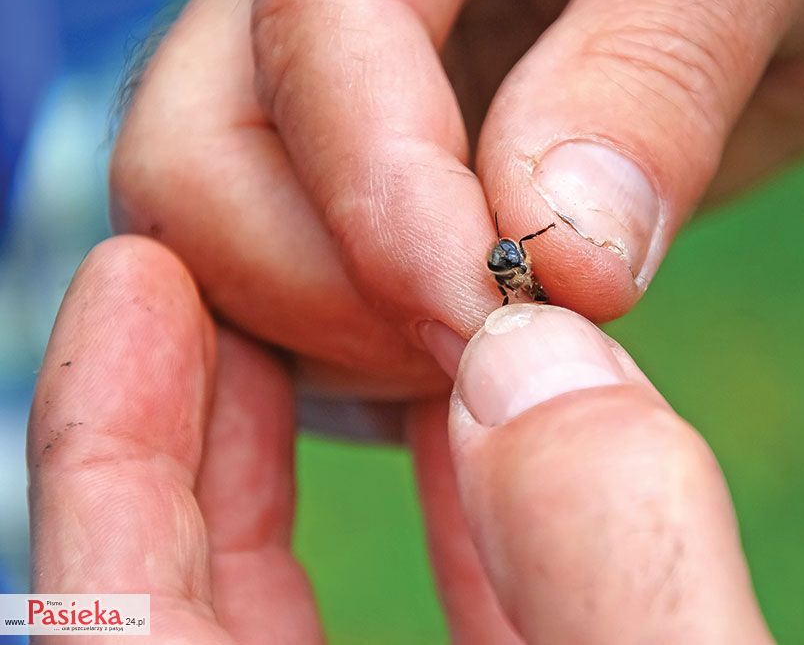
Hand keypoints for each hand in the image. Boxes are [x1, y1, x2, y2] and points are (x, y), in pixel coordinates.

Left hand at [31, 236, 770, 642]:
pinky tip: (479, 413)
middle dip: (192, 427)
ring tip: (338, 313)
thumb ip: (611, 554)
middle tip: (190, 272)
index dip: (113, 450)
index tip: (135, 282)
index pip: (130, 629)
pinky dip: (454, 514)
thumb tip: (537, 362)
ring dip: (326, 459)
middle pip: (193, 605)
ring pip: (310, 606)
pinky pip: (454, 617)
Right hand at [110, 0, 803, 401]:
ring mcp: (329, 117)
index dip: (389, 204)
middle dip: (331, 293)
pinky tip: (470, 384)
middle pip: (198, 165)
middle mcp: (322, 9)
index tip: (499, 318)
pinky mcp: (359, 208)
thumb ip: (650, 82)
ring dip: (343, 347)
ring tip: (501, 366)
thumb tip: (559, 256)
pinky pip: (290, 310)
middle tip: (500, 348)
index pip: (315, 44)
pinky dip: (361, 372)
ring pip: (223, 255)